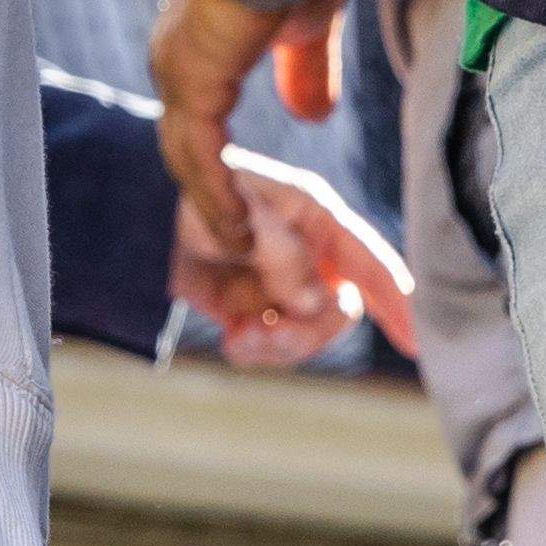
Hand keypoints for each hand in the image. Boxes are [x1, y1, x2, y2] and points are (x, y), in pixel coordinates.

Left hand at [146, 0, 334, 270]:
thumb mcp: (306, 28)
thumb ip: (303, 72)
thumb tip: (311, 114)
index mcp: (197, 50)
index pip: (196, 122)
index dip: (215, 169)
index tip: (241, 211)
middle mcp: (175, 61)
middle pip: (184, 149)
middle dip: (210, 200)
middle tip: (240, 248)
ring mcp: (178, 70)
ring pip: (186, 160)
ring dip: (214, 209)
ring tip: (243, 253)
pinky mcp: (192, 80)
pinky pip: (198, 157)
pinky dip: (217, 198)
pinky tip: (240, 232)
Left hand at [179, 151, 420, 371]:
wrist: (128, 213)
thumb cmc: (189, 195)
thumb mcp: (240, 212)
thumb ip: (285, 254)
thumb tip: (322, 299)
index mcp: (312, 215)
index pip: (367, 260)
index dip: (397, 300)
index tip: (417, 342)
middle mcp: (303, 251)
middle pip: (340, 311)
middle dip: (311, 332)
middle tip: (270, 332)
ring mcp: (278, 283)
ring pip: (308, 335)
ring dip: (280, 345)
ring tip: (243, 338)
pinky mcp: (250, 309)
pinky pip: (273, 345)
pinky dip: (256, 350)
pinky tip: (233, 339)